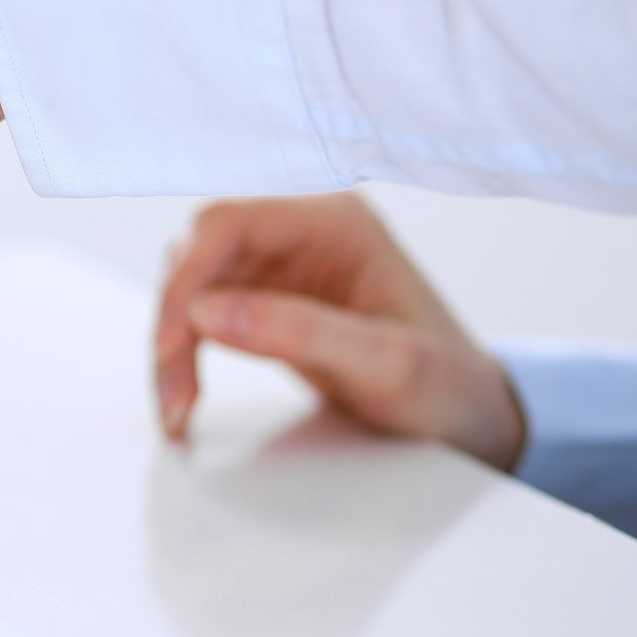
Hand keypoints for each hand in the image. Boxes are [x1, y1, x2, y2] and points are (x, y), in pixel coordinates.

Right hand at [154, 193, 526, 470]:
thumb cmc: (446, 385)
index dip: (186, 278)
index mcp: (336, 222)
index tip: (170, 344)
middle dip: (172, 326)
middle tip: (174, 398)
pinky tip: (185, 398)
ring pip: (189, 288)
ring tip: (179, 410)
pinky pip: (198, 315)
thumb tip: (203, 312)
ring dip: (172, 347)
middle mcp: (301, 231)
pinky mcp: (264, 298)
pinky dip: (183, 357)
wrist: (466, 414)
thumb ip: (300, 333)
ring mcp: (280, 263)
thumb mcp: (387, 366)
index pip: (228, 224)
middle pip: (198, 256)